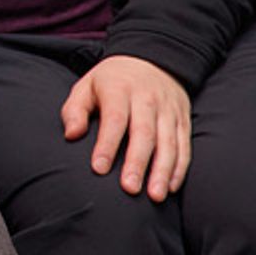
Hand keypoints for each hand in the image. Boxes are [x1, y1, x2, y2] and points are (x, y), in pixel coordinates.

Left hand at [61, 54, 191, 200]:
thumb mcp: (87, 85)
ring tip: (155, 195)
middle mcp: (147, 99)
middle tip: (130, 188)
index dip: (107, 144)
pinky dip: (179, 167)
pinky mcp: (183, 119)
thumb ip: (75, 110)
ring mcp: (168, 109)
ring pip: (169, 142)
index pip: (114, 118)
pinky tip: (171, 187)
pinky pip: (184, 145)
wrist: (153, 58)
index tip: (99, 168)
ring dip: (163, 170)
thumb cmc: (111, 81)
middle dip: (137, 162)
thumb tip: (71, 135)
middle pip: (144, 132)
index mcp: (119, 89)